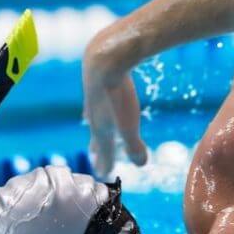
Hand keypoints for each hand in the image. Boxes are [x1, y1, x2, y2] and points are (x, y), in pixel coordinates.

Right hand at [83, 62, 147, 178]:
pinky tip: (97, 99)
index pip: (103, 151)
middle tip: (95, 156)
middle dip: (97, 147)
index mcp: (101, 128)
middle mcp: (94, 115)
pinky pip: (96, 99)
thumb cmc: (115, 95)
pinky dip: (96, 105)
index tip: (104, 173)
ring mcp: (94, 98)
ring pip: (93, 116)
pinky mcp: (98, 82)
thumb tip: (142, 164)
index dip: (105, 163)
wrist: (104, 59)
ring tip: (91, 126)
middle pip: (96, 135)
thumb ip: (133, 145)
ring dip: (94, 125)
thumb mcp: (128, 123)